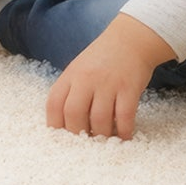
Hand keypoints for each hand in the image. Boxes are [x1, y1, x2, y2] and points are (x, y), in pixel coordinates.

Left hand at [45, 13, 171, 139]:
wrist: (131, 40)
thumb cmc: (102, 59)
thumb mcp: (78, 71)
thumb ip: (70, 92)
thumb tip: (64, 123)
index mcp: (69, 77)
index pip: (54, 105)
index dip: (55, 126)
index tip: (61, 139)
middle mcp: (85, 80)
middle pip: (74, 114)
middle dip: (78, 135)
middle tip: (85, 144)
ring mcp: (108, 84)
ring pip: (99, 119)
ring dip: (102, 135)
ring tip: (105, 142)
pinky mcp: (129, 88)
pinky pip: (125, 115)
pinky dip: (124, 130)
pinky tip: (124, 136)